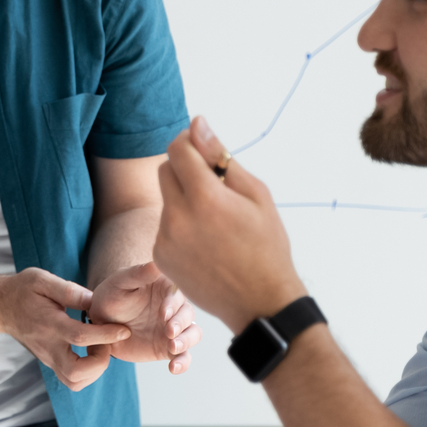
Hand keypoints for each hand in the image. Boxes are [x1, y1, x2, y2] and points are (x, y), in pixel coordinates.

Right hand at [0, 269, 131, 390]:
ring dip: (95, 371)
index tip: (123, 330)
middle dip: (100, 362)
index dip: (106, 335)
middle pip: (75, 373)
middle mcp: (48, 347)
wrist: (1, 307)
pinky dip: (88, 373)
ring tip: (99, 348)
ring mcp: (48, 358)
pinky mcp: (50, 363)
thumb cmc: (23, 290)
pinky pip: (72, 380)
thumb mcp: (42, 280)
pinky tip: (91, 352)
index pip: (80, 337)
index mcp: (48, 324)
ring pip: (74, 382)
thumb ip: (69, 291)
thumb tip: (95, 300)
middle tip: (106, 343)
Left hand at [90, 262, 200, 373]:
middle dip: (181, 324)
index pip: (178, 294)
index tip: (163, 313)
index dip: (173, 304)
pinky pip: (183, 357)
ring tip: (172, 348)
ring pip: (192, 335)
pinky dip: (183, 363)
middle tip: (168, 331)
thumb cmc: (111, 295)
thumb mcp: (120, 282)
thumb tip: (157, 263)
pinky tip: (173, 368)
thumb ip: (138, 274)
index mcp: (167, 289)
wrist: (101, 322)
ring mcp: (174, 329)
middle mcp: (175, 309)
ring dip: (186, 342)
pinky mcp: (168, 348)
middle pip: (189, 315)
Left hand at [155, 118, 307, 333]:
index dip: (189, 140)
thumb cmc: (266, 245)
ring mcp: (165, 239)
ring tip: (214, 221)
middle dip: (185, 168)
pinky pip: (164, 226)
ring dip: (184, 198)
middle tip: (213, 184)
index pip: (178, 149)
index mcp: (205, 197)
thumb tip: (197, 124)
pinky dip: (180, 224)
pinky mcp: (160, 256)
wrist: (260, 302)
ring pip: (166, 199)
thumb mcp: (256, 194)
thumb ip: (221, 157)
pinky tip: (205, 242)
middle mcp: (178, 217)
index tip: (201, 146)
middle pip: (165, 170)